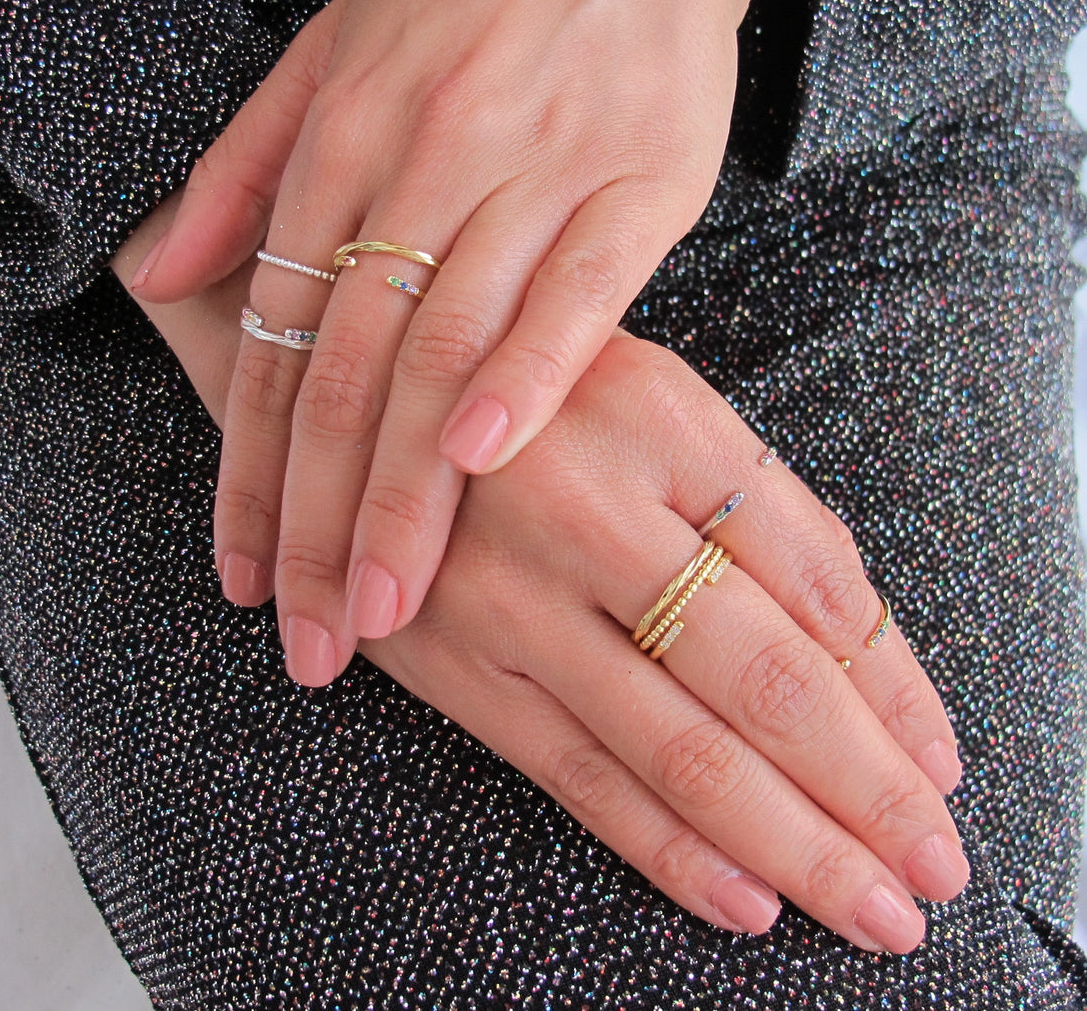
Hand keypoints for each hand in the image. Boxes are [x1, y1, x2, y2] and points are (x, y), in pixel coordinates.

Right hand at [113, 256, 965, 952]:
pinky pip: (573, 772)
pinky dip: (666, 846)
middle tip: (936, 866)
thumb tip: (869, 643)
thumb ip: (755, 504)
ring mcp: (508, 589)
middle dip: (866, 785)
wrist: (359, 390)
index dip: (892, 685)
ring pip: (677, 743)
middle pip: (763, 674)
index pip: (818, 576)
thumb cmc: (535, 397)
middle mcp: (586, 502)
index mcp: (660, 416)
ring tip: (877, 908)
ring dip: (792, 841)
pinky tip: (745, 900)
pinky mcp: (447, 658)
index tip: (939, 762)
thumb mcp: (653, 400)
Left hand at [131, 0, 817, 680]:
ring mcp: (528, 175)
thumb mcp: (328, 55)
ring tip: (387, 605)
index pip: (279, 345)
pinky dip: (529, 370)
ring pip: (446, 352)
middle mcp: (420, 168)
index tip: (245, 581)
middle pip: (353, 374)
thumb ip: (241, 171)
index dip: (252, 474)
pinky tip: (489, 459)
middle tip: (314, 640)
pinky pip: (574, 289)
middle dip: (324, 521)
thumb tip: (152, 272)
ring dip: (406, 488)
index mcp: (340, 146)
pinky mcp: (632, 186)